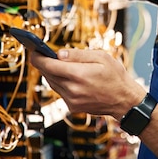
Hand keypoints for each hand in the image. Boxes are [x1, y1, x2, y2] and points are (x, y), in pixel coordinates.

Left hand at [30, 48, 146, 119]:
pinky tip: (68, 77)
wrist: (124, 100)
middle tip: (42, 53)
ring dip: (52, 73)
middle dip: (44, 63)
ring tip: (56, 63)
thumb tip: (59, 53)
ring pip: (52, 83)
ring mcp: (72, 100)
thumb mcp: (101, 57)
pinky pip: (60, 92)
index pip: (49, 65)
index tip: (33, 50)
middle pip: (48, 74)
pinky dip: (61, 83)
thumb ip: (78, 55)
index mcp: (79, 75)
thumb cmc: (115, 76)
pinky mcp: (73, 107)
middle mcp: (73, 90)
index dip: (38, 57)